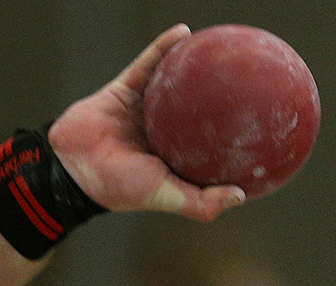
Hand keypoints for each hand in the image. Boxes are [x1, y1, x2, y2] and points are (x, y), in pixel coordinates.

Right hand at [46, 25, 246, 220]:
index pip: (209, 145)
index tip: (260, 126)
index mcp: (175, 156)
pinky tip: (184, 33)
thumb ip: (203, 202)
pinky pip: (148, 63)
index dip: (233, 137)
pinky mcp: (125, 88)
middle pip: (197, 110)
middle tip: (248, 82)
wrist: (75, 167)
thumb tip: (242, 196)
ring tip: (221, 49)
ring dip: (194, 64)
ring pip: (174, 82)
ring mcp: (143, 108)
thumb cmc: (122, 187)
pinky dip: (164, 47)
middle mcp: (162, 131)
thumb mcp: (169, 197)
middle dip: (220, 97)